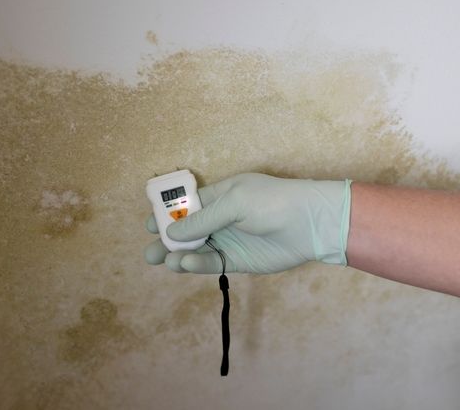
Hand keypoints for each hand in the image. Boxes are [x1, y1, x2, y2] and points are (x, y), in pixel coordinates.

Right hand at [143, 173, 351, 273]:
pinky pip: (212, 263)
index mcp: (220, 195)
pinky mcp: (238, 261)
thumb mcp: (235, 203)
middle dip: (167, 239)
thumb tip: (172, 233)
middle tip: (149, 251)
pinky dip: (197, 264)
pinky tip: (186, 264)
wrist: (310, 225)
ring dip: (178, 254)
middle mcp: (222, 218)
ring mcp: (229, 240)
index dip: (168, 214)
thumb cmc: (274, 202)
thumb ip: (203, 219)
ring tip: (163, 260)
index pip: (187, 205)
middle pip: (187, 230)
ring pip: (196, 250)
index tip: (149, 224)